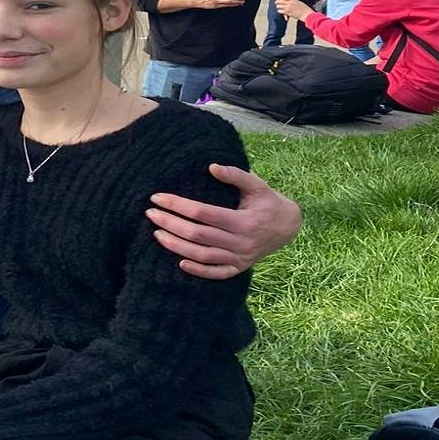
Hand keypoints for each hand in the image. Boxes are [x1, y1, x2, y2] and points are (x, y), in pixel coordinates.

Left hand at [147, 164, 302, 278]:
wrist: (287, 227)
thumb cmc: (267, 201)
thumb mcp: (257, 184)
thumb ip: (235, 175)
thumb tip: (212, 167)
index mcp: (244, 221)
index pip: (202, 213)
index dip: (178, 205)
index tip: (158, 197)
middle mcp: (241, 243)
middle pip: (197, 235)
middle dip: (170, 224)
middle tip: (151, 214)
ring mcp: (240, 258)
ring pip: (202, 256)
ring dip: (177, 246)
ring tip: (157, 233)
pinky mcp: (239, 268)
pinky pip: (216, 273)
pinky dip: (197, 271)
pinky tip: (179, 262)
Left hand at [274, 0, 310, 21]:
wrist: (307, 14)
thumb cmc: (305, 9)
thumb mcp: (299, 2)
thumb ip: (293, 1)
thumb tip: (290, 1)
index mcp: (293, 0)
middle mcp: (289, 3)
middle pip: (279, 1)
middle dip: (277, 2)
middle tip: (277, 3)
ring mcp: (288, 8)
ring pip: (278, 6)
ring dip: (278, 7)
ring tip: (280, 8)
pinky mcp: (288, 13)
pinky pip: (280, 11)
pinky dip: (280, 11)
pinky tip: (281, 12)